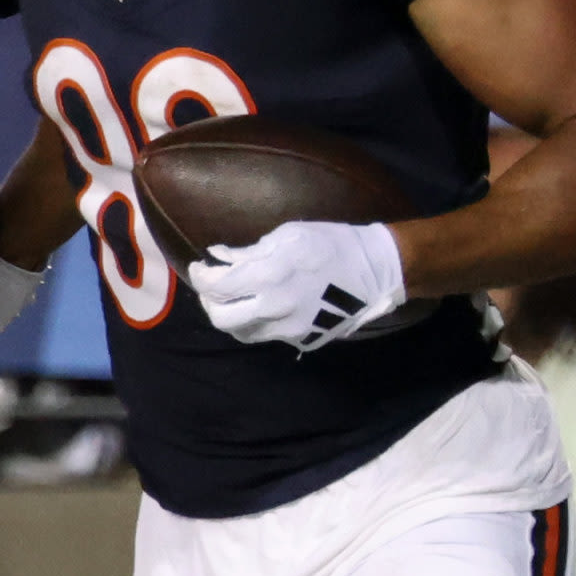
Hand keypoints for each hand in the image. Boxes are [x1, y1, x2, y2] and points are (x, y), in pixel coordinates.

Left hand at [188, 218, 409, 351]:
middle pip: (222, 319)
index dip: (201, 277)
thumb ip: (249, 251)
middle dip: (209, 303)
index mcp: (271, 276)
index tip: (200, 267)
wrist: (376, 271)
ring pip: (241, 332)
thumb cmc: (332, 243)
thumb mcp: (289, 235)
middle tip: (212, 287)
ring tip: (233, 297)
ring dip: (230, 316)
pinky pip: (265, 335)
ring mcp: (289, 329)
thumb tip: (218, 257)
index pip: (218, 286)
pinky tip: (259, 306)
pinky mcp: (301, 339)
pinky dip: (254, 322)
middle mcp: (275, 308)